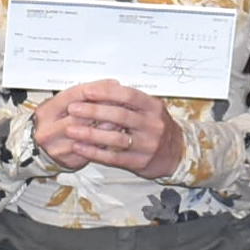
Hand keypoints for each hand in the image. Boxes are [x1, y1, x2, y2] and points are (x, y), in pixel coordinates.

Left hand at [33, 81, 184, 180]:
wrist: (178, 153)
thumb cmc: (157, 127)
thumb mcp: (150, 109)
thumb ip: (129, 100)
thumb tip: (101, 87)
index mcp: (153, 107)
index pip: (128, 95)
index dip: (106, 93)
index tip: (86, 91)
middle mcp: (152, 125)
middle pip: (120, 116)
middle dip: (94, 111)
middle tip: (74, 108)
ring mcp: (147, 145)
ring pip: (115, 139)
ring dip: (91, 134)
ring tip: (72, 130)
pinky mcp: (140, 162)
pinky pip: (114, 157)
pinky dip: (95, 153)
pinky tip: (80, 148)